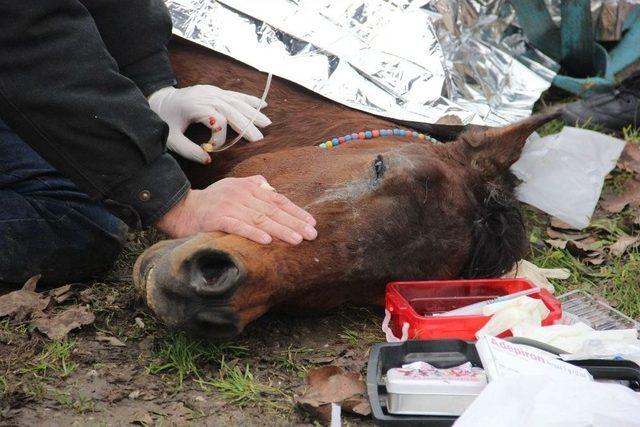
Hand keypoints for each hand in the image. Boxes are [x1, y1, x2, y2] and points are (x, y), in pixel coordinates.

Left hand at [148, 85, 270, 163]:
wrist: (159, 99)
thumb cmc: (165, 120)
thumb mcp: (171, 138)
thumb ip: (188, 151)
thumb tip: (208, 160)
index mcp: (194, 106)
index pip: (216, 121)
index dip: (220, 137)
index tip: (213, 149)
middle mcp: (205, 96)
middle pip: (231, 110)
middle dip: (246, 125)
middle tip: (258, 139)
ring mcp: (211, 92)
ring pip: (236, 102)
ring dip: (252, 112)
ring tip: (267, 123)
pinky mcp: (215, 91)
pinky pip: (235, 95)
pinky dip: (249, 99)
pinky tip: (262, 105)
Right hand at [155, 176, 316, 243]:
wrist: (180, 208)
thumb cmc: (210, 201)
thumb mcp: (232, 187)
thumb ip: (253, 185)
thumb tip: (271, 187)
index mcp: (248, 188)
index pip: (277, 200)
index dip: (296, 211)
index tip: (311, 222)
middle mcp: (241, 195)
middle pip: (273, 210)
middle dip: (295, 223)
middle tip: (312, 234)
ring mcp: (229, 206)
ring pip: (260, 219)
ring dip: (280, 230)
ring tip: (297, 239)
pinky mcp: (216, 219)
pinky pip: (238, 226)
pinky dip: (252, 233)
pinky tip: (266, 241)